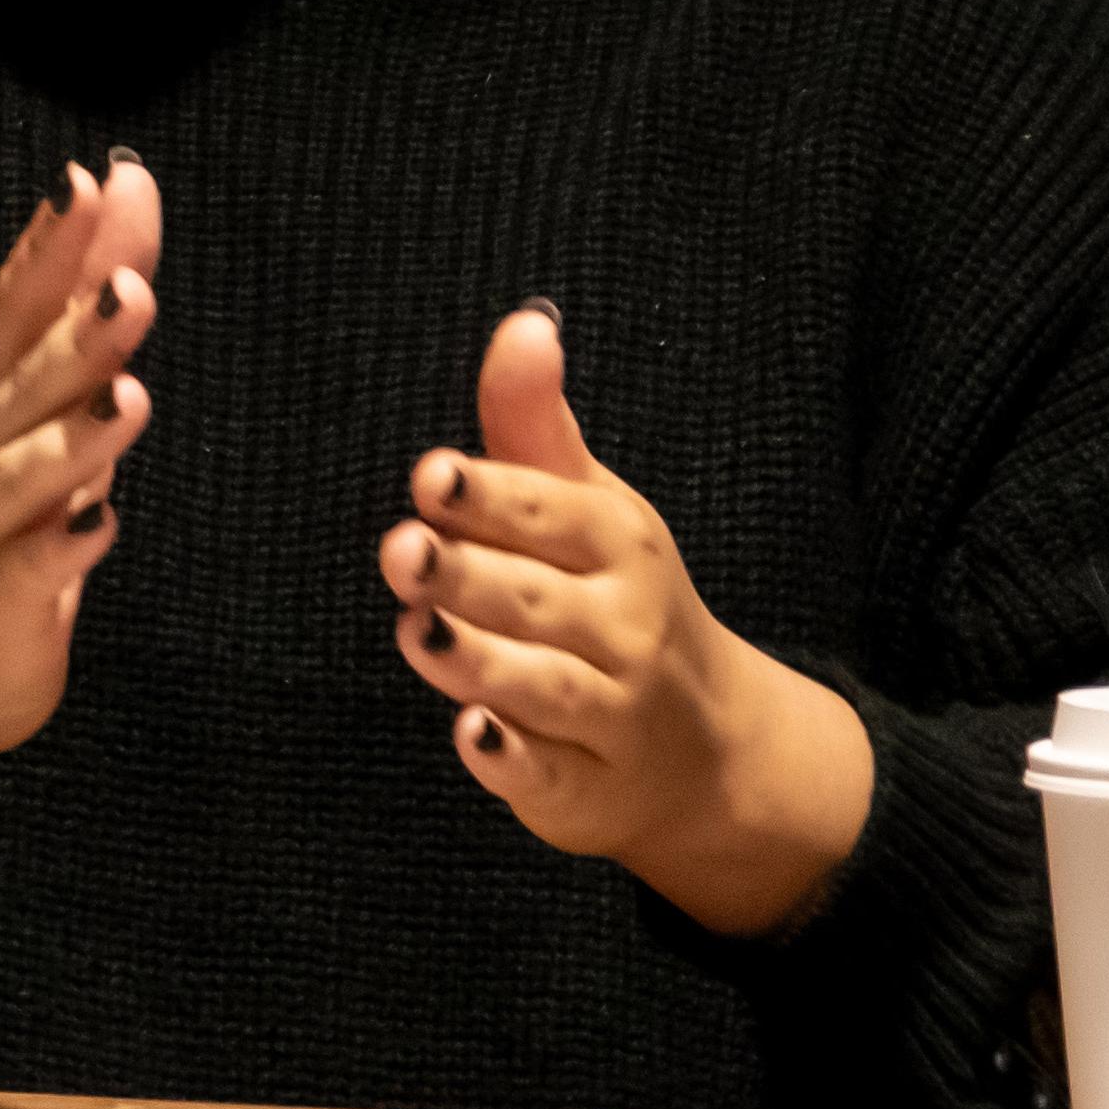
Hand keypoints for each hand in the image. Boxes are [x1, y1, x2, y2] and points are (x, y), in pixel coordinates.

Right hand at [0, 154, 157, 847]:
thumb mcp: (43, 410)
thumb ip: (83, 312)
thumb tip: (128, 204)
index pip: (23, 311)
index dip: (56, 248)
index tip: (96, 181)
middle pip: (27, 384)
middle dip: (77, 332)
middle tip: (129, 285)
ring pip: (21, 478)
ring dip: (72, 437)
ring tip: (126, 399)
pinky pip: (27, 577)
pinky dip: (60, 550)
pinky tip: (99, 522)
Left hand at [378, 305, 872, 935]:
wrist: (708, 745)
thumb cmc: (615, 595)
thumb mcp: (586, 502)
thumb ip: (532, 421)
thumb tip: (526, 319)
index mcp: (617, 542)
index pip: (550, 512)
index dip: (490, 495)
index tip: (432, 476)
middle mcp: (621, 626)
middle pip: (536, 599)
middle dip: (467, 576)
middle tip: (400, 550)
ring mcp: (608, 714)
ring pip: (542, 686)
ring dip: (479, 662)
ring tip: (417, 632)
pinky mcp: (584, 790)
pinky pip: (549, 776)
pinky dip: (514, 761)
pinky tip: (473, 736)